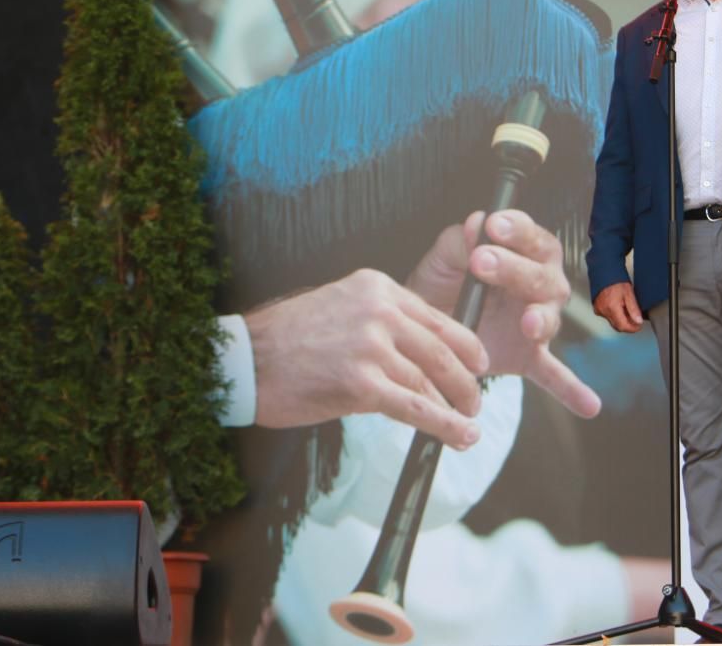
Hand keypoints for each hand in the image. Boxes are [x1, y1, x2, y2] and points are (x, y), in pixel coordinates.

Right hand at [245, 270, 489, 448]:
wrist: (244, 361)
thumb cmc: (286, 341)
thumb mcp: (339, 308)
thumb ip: (380, 322)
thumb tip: (419, 351)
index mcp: (375, 286)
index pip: (436, 316)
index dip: (465, 345)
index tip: (478, 364)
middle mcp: (378, 309)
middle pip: (442, 348)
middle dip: (467, 380)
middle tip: (476, 400)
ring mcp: (370, 345)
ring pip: (431, 380)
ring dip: (457, 407)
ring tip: (469, 425)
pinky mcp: (360, 383)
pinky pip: (415, 407)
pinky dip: (444, 425)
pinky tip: (459, 436)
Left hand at [407, 211, 600, 418]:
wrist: (424, 330)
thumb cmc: (441, 285)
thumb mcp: (443, 259)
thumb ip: (460, 240)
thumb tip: (478, 223)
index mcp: (521, 252)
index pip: (528, 236)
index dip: (515, 230)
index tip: (493, 226)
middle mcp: (538, 285)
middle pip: (540, 274)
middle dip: (513, 268)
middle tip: (481, 262)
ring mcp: (536, 323)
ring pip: (548, 316)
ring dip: (541, 318)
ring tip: (528, 323)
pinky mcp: (529, 357)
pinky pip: (554, 374)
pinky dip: (571, 389)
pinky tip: (588, 406)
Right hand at [593, 281, 643, 333]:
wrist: (604, 272)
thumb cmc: (616, 280)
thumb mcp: (629, 294)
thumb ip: (634, 309)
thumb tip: (638, 321)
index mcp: (612, 308)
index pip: (623, 326)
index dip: (632, 328)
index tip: (638, 326)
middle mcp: (603, 311)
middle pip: (617, 326)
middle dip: (627, 325)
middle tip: (635, 318)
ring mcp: (599, 310)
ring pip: (613, 322)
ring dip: (621, 319)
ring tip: (626, 308)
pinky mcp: (597, 309)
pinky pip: (607, 317)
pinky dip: (614, 315)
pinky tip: (618, 307)